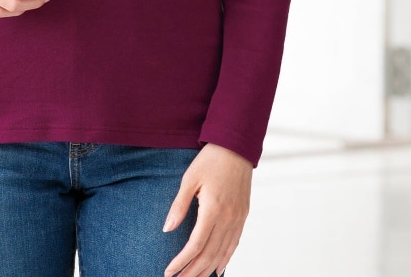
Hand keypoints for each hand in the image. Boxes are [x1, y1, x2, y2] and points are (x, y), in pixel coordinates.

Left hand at [162, 142, 252, 276]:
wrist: (236, 146)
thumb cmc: (210, 160)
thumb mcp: (189, 179)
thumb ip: (179, 205)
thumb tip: (167, 229)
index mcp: (213, 209)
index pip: (196, 244)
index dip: (182, 261)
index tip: (169, 271)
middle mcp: (228, 218)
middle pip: (209, 254)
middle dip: (193, 271)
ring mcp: (238, 218)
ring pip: (223, 252)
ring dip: (208, 269)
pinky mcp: (243, 215)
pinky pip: (234, 244)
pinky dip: (225, 259)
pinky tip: (218, 269)